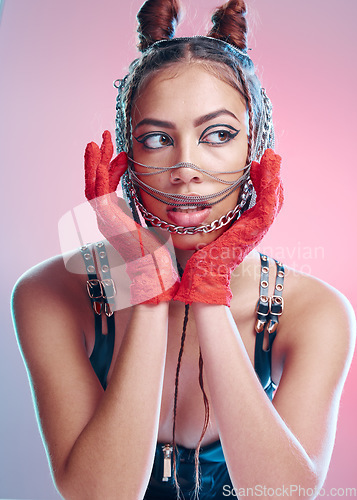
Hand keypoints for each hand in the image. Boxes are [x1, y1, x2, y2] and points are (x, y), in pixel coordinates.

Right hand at [84, 131, 179, 303]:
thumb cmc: (156, 254)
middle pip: (95, 182)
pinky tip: (101, 159)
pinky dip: (98, 174)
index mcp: (114, 218)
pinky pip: (98, 192)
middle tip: (103, 137)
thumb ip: (142, 212)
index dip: (112, 168)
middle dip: (99, 159)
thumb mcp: (149, 225)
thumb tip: (147, 200)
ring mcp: (104, 220)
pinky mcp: (108, 220)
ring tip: (97, 141)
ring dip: (94, 161)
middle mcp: (105, 218)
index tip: (124, 153)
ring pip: (93, 184)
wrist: (155, 273)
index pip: (107, 187)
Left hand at [174, 149, 282, 305]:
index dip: (261, 180)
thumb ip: (208, 218)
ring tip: (272, 157)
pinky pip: (268, 206)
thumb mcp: (206, 231)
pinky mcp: (254, 231)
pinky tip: (266, 172)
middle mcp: (254, 227)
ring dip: (274, 176)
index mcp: (245, 226)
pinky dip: (270, 188)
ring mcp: (256, 230)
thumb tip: (194, 206)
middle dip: (272, 174)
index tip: (254, 163)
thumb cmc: (201, 257)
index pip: (260, 199)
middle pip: (272, 196)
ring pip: (274, 198)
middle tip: (271, 155)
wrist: (203, 276)